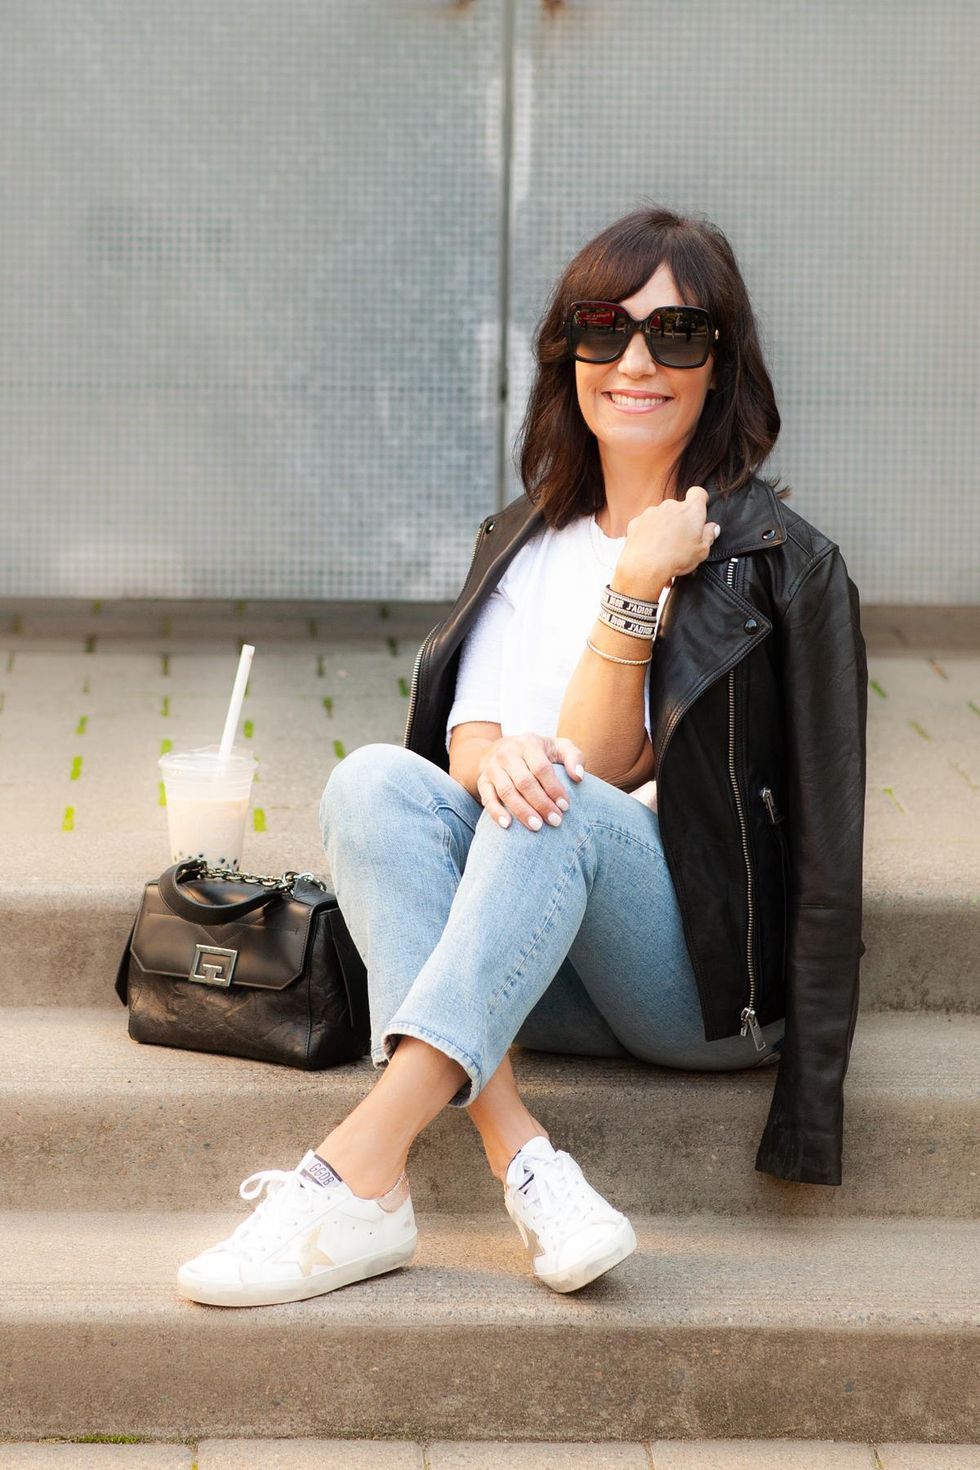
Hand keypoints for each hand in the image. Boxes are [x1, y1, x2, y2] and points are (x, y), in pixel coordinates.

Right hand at [475, 732, 585, 831]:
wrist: (501, 748)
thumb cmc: (538, 752)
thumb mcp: (557, 747)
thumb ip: (574, 757)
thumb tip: (579, 777)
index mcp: (528, 743)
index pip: (541, 768)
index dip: (554, 788)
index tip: (565, 806)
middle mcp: (508, 753)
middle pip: (524, 782)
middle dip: (541, 803)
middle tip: (556, 821)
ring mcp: (493, 767)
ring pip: (507, 791)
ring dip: (522, 811)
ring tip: (537, 827)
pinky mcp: (483, 780)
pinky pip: (487, 798)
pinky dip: (496, 812)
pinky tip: (507, 825)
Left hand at [614, 484, 719, 599]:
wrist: (645, 567)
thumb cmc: (676, 558)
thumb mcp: (702, 551)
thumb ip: (709, 536)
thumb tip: (712, 528)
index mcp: (691, 511)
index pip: (698, 493)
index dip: (700, 500)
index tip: (699, 510)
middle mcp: (671, 506)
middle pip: (679, 508)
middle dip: (681, 520)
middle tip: (682, 540)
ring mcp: (652, 512)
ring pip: (662, 516)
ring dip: (665, 527)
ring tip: (665, 548)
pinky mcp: (638, 521)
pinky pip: (647, 524)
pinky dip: (649, 533)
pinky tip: (651, 548)